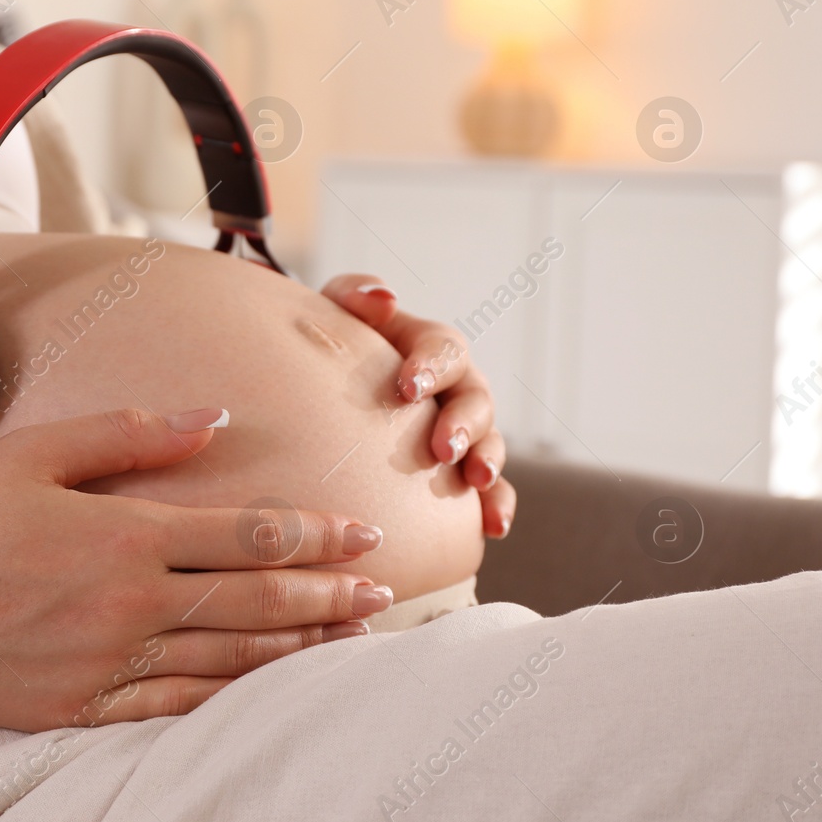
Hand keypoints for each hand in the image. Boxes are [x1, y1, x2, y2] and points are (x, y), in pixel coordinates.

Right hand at [0, 408, 389, 731]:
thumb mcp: (37, 452)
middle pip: (253, 597)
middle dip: (326, 593)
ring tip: (347, 640)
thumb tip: (214, 418)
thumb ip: (132, 434)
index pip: (245, 533)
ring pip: (227, 656)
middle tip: (380, 591)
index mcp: (123, 535)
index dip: (312, 533)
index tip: (360, 533)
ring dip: (295, 646)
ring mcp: (107, 663)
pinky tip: (263, 688)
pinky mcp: (81, 707)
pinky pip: (175, 704)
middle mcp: (128, 604)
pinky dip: (229, 696)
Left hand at [322, 275, 515, 539]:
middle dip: (463, 422)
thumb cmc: (332, 349)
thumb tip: (382, 298)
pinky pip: (492, 488)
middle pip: (475, 399)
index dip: (430, 365)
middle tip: (442, 446)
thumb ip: (353, 295)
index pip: (442, 348)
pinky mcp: (463, 472)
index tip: (407, 387)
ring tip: (475, 480)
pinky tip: (492, 526)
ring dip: (487, 461)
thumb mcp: (334, 314)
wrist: (323, 392)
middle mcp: (456, 388)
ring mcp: (465, 431)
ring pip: (489, 443)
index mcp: (428, 348)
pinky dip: (497, 504)